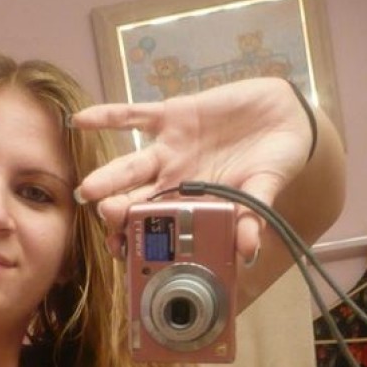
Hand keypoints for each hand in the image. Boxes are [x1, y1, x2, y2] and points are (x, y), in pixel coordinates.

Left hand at [71, 77, 314, 262]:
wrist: (286, 119)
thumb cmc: (274, 163)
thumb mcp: (265, 191)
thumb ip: (251, 217)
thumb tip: (249, 251)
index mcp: (190, 206)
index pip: (157, 228)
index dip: (136, 239)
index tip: (120, 250)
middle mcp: (172, 182)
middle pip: (136, 200)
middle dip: (117, 210)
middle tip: (103, 216)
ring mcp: (168, 150)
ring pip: (130, 165)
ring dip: (108, 176)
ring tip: (89, 188)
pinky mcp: (172, 116)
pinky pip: (134, 115)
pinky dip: (109, 115)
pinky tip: (80, 119)